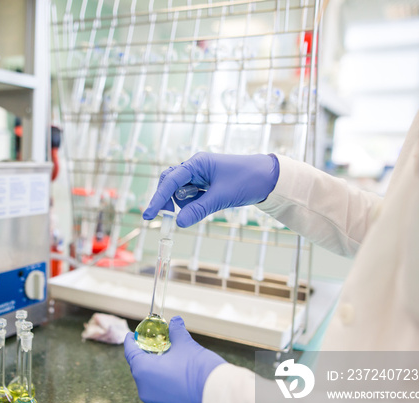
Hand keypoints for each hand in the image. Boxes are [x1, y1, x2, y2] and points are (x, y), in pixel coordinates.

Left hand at [124, 316, 225, 402]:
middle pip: (140, 369)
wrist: (218, 399)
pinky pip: (162, 397)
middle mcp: (145, 390)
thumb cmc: (199, 370)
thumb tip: (175, 322)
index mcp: (143, 371)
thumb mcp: (186, 345)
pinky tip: (178, 380)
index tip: (131, 336)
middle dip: (147, 357)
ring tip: (170, 363)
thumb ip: (176, 332)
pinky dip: (166, 387)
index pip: (130, 352)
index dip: (131, 342)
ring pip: (151, 384)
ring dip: (157, 373)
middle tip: (156, 347)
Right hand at [143, 152, 279, 227]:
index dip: (158, 198)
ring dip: (186, 204)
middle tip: (169, 217)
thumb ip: (199, 210)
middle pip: (170, 184)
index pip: (171, 181)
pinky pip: (191, 196)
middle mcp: (195, 167)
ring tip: (207, 205)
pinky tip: (209, 204)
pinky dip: (194, 204)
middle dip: (168, 200)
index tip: (149, 215)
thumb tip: (178, 223)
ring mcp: (200, 175)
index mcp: (197, 164)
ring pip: (180, 192)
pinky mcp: (205, 184)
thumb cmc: (247, 180)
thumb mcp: (222, 197)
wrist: (269, 177)